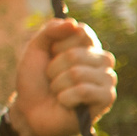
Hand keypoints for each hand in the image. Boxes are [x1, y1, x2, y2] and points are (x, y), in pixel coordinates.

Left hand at [5, 19, 116, 135]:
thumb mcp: (35, 49)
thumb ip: (50, 31)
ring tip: (57, 92)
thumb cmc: (35, 81)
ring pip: (77, 73)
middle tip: (52, 79)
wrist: (29, 112)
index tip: (51, 56)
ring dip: (58, 85)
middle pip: (76, 54)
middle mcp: (101, 60)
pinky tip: (65, 103)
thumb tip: (73, 23)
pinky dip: (65, 97)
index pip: (81, 32)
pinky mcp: (106, 99)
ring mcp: (106, 79)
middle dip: (54, 68)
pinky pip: (83, 91)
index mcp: (88, 46)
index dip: (59, 45)